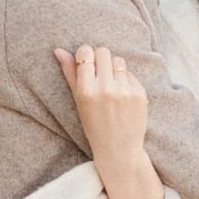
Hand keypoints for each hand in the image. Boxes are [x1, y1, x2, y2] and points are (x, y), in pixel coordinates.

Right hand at [54, 44, 160, 198]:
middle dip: (100, 60)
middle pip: (103, 52)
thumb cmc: (94, 125)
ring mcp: (124, 91)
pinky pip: (131, 74)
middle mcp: (105, 89)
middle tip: (99, 76)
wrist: (118, 149)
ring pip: (118, 61)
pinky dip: (126, 81)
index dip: (86, 55)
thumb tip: (59, 49)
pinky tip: (122, 97)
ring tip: (111, 87)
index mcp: (86, 90)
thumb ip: (69, 73)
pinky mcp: (139, 94)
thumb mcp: (78, 101)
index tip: (87, 63)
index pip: (86, 53)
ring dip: (114, 69)